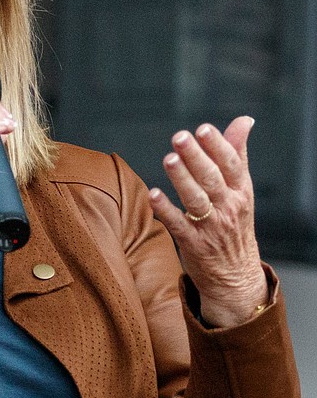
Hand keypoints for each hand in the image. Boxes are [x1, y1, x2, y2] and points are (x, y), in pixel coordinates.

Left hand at [148, 116, 267, 327]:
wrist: (236, 276)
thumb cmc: (234, 225)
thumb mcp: (242, 191)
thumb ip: (237, 154)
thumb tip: (243, 121)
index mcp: (241, 192)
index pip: (231, 164)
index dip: (218, 146)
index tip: (203, 128)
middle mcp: (228, 207)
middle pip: (212, 178)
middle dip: (196, 156)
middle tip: (180, 137)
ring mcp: (211, 227)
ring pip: (196, 199)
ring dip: (182, 179)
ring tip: (169, 159)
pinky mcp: (193, 244)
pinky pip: (178, 224)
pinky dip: (166, 210)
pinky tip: (153, 194)